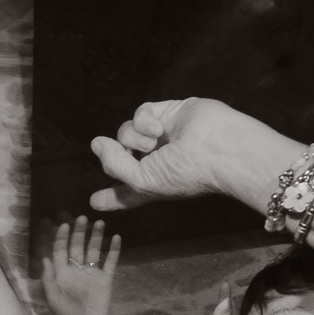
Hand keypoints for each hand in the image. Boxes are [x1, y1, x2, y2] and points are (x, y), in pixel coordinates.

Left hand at [40, 217, 120, 314]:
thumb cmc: (65, 314)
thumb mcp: (52, 296)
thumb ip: (48, 277)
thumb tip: (45, 257)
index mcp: (63, 272)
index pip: (61, 250)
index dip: (62, 237)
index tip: (64, 224)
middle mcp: (77, 270)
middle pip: (78, 246)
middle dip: (79, 232)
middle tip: (82, 217)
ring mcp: (92, 273)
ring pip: (94, 250)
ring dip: (96, 237)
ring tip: (100, 223)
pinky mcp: (105, 279)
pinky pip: (110, 261)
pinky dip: (113, 250)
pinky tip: (116, 237)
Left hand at [89, 98, 256, 211]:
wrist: (218, 148)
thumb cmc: (185, 172)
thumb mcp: (142, 181)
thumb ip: (114, 165)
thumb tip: (96, 143)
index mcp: (152, 184)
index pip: (126, 192)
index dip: (111, 196)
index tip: (94, 202)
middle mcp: (155, 161)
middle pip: (121, 158)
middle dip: (116, 157)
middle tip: (130, 156)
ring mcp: (161, 137)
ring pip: (125, 132)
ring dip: (133, 138)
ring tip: (153, 143)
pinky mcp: (167, 113)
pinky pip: (140, 113)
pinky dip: (144, 121)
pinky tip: (159, 129)